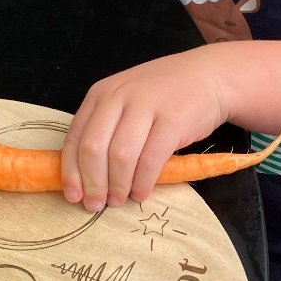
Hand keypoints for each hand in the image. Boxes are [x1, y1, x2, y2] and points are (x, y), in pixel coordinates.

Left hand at [61, 47, 227, 210]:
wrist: (210, 76)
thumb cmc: (165, 95)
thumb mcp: (127, 101)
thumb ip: (106, 128)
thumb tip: (86, 176)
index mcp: (101, 94)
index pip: (75, 138)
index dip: (71, 172)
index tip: (73, 197)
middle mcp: (119, 97)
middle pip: (93, 149)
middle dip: (93, 183)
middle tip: (96, 205)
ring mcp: (146, 106)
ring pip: (120, 156)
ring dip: (118, 186)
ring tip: (120, 200)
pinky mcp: (173, 120)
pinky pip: (150, 160)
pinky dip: (143, 183)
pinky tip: (142, 193)